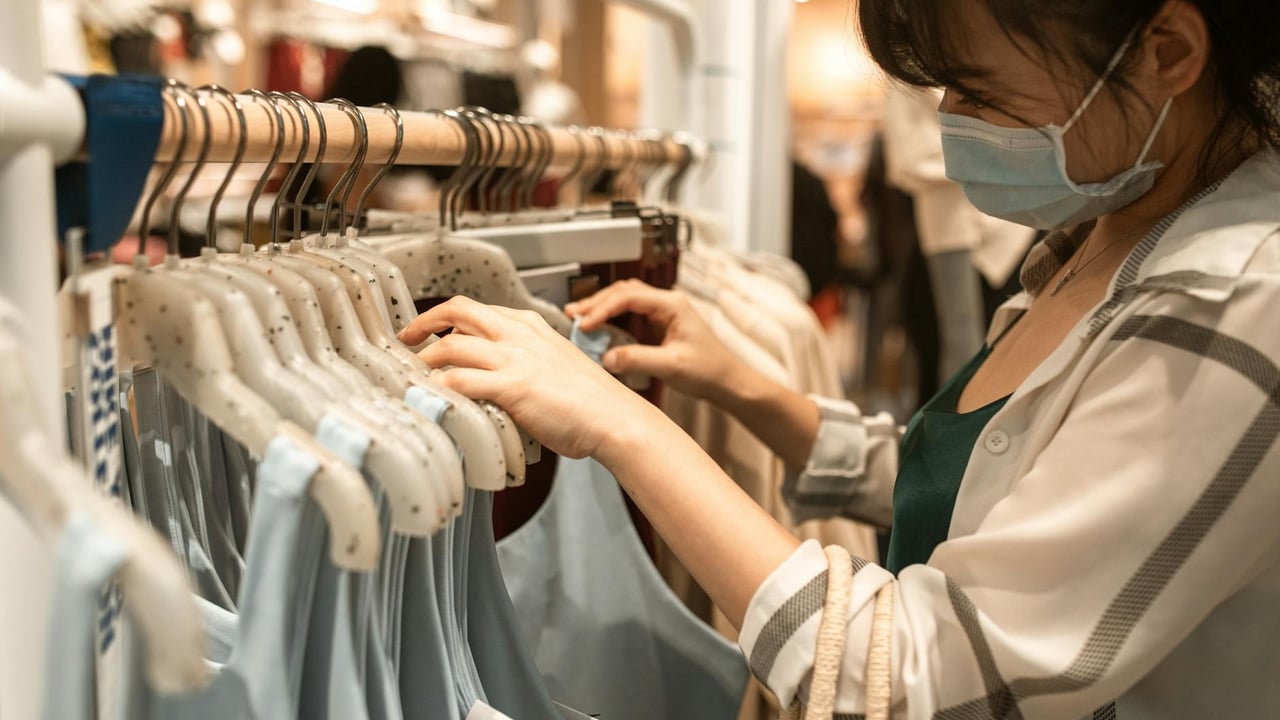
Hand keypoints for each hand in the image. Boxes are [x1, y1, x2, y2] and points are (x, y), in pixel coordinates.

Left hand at [399, 296, 665, 459]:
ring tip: (415, 375)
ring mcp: (515, 359)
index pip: (478, 309)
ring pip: (452, 345)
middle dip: (424, 321)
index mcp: (530, 326)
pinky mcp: (513, 387)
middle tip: (407, 338)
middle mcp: (520, 335)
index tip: (433, 329)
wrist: (615, 418)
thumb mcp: (557, 364)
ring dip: (426, 360)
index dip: (447, 317)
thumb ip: (526, 362)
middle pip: (458, 310)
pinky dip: (440, 387)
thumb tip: (499, 377)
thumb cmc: (592, 401)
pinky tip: (431, 396)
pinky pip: (462, 380)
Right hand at [566, 279, 744, 403]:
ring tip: (579, 318)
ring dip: (602, 308)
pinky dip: (611, 320)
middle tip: (572, 315)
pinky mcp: (658, 326)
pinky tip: (598, 328)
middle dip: (596, 302)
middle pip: (623, 293)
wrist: (727, 382)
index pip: (629, 297)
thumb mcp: (671, 366)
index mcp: (672, 305)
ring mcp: (663, 313)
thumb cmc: (710, 370)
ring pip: (625, 301)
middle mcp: (666, 304)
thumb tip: (607, 357)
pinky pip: (630, 315)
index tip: (585, 323)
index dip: (603, 308)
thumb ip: (637, 360)